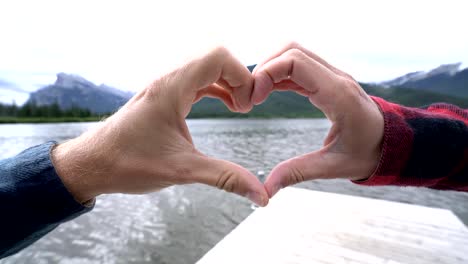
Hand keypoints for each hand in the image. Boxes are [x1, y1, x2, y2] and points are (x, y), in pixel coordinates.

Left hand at [52, 47, 268, 205]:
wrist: (92, 164)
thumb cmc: (128, 163)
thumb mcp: (182, 170)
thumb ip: (224, 178)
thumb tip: (260, 195)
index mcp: (172, 88)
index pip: (218, 57)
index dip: (242, 76)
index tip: (248, 105)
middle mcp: (168, 80)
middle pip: (215, 59)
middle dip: (238, 79)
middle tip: (246, 107)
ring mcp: (165, 87)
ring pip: (206, 69)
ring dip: (228, 83)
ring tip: (239, 108)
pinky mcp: (163, 97)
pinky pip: (197, 82)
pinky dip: (216, 89)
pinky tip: (225, 106)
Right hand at [252, 42, 383, 197]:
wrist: (395, 144)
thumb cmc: (369, 154)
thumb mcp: (333, 167)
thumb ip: (297, 173)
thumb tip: (265, 190)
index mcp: (337, 94)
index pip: (294, 62)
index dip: (266, 74)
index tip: (254, 99)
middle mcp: (335, 78)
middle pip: (291, 50)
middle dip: (264, 68)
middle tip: (251, 96)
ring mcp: (333, 76)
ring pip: (294, 54)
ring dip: (271, 69)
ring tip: (256, 95)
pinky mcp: (329, 80)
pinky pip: (299, 67)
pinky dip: (280, 74)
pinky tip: (268, 92)